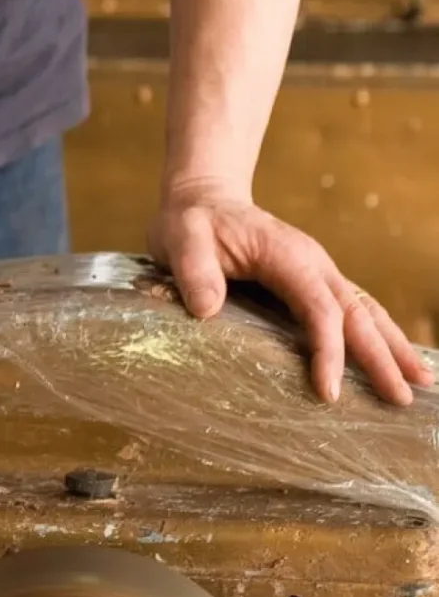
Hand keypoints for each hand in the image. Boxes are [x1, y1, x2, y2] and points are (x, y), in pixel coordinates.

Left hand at [151, 178, 434, 406]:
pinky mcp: (314, 282)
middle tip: (403, 398)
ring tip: (420, 383)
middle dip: (382, 356)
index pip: (320, 308)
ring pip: (365, 311)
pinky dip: (377, 335)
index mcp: (287, 255)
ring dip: (393, 346)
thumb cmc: (191, 221)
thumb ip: (193, 269)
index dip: (329, 350)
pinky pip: (353, 310)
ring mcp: (318, 272)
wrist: (204, 197)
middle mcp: (313, 263)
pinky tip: (392, 361)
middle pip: (357, 313)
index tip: (329, 392)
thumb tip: (207, 310)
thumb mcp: (181, 238)